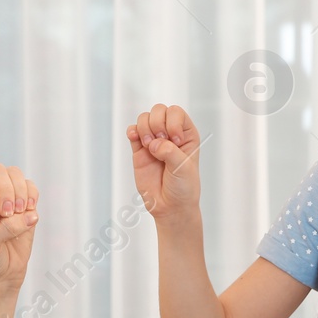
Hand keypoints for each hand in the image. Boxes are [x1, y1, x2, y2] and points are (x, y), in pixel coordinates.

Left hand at [0, 163, 38, 291]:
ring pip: (15, 175)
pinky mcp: (23, 203)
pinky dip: (32, 197)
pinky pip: (31, 187)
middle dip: (6, 191)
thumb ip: (5, 229)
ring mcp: (5, 195)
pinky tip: (29, 214)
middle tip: (9, 215)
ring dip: (20, 193)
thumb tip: (31, 215)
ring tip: (19, 214)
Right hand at [126, 104, 201, 220]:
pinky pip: (132, 131)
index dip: (173, 123)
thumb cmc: (183, 187)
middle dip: (157, 124)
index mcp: (186, 134)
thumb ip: (169, 152)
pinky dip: (132, 131)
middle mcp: (169, 134)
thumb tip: (153, 144)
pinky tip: (135, 139)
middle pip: (159, 111)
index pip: (176, 113)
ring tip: (149, 145)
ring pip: (144, 119)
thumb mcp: (183, 168)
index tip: (175, 142)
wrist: (170, 206)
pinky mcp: (139, 150)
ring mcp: (153, 141)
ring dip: (144, 128)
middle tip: (160, 143)